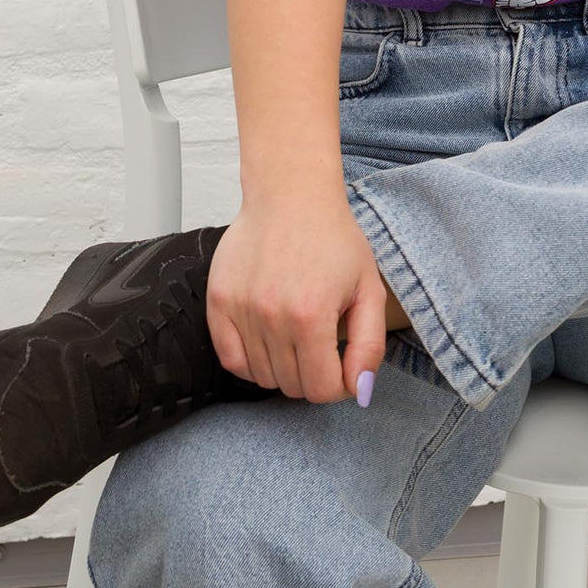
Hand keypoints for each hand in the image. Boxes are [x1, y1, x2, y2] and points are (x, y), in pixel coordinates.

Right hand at [206, 197, 388, 404]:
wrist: (291, 195)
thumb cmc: (333, 237)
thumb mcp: (369, 288)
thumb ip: (369, 345)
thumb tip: (358, 392)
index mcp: (311, 316)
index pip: (321, 390)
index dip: (339, 386)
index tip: (343, 366)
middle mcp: (271, 317)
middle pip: (291, 386)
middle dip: (313, 375)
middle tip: (323, 346)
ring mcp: (240, 310)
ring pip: (262, 377)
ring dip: (284, 368)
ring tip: (298, 334)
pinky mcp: (218, 302)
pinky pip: (231, 360)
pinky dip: (251, 361)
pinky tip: (270, 340)